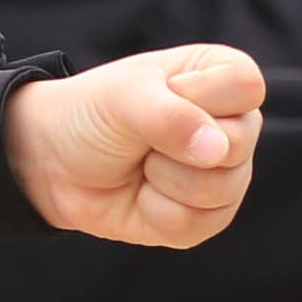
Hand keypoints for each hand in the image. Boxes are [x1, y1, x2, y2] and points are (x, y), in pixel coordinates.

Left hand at [5, 45, 263, 246]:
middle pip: (239, 144)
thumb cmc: (93, 115)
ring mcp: (225, 175)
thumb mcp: (123, 99)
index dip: (202, 96)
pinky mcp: (207, 217)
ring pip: (220, 190)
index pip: (247, 86)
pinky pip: (198, 224)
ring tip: (141, 164)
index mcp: (220, 77)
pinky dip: (156, 212)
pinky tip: (142, 195)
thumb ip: (170, 116)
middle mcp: (232, 126)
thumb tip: (217, 151)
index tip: (164, 94)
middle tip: (143, 137)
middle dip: (174, 146)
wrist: (54, 164)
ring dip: (163, 180)